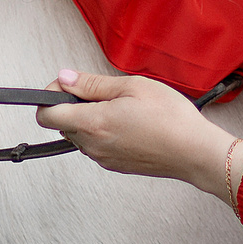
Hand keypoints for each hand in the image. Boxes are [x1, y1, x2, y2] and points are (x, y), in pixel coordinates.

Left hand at [36, 69, 242, 202]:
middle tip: (101, 92)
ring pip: (78, 135)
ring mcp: (103, 158)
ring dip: (88, 119)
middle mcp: (92, 145)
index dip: (51, 95)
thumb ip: (92, 83)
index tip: (69, 84)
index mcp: (92, 123)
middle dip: (72, 105)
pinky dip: (102, 132)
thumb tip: (65, 78)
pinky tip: (128, 123)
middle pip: (61, 124)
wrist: (195, 152)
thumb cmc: (170, 118)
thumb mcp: (132, 86)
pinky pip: (95, 146)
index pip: (46, 115)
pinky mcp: (114, 165)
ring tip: (120, 107)